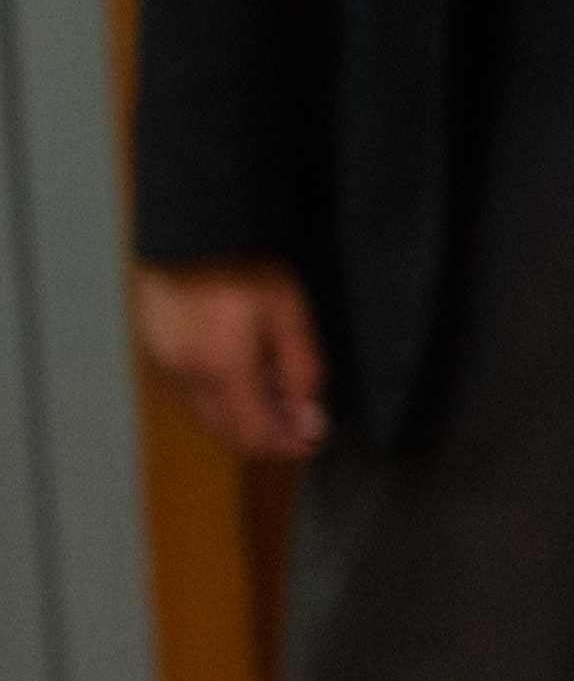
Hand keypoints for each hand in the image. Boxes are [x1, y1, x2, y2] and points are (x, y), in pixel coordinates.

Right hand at [133, 258, 328, 459]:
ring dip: (241, 420)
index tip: (312, 441)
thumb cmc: (244, 267)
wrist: (193, 233)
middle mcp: (185, 377)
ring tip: (275, 393)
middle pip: (226, 435)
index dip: (285, 447)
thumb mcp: (289, 315)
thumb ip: (301, 372)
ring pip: (205, 417)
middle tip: (298, 420)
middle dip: (266, 437)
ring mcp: (164, 366)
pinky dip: (218, 400)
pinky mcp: (154, 353)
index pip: (252, 438)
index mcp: (221, 370)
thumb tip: (308, 422)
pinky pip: (188, 395)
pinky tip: (242, 377)